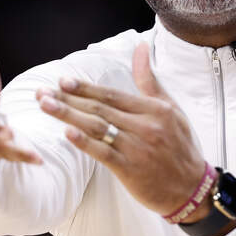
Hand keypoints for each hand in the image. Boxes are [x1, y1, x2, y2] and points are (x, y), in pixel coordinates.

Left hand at [35, 42, 208, 217]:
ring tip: (46, 106)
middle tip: (42, 92)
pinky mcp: (131, 169)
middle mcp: (145, 126)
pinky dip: (85, 142)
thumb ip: (150, 80)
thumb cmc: (180, 147)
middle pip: (100, 109)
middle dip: (68, 99)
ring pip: (98, 128)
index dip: (86, 88)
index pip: (112, 95)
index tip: (63, 81)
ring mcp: (138, 148)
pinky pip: (104, 153)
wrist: (192, 188)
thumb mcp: (170, 109)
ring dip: (69, 115)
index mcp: (154, 110)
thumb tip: (139, 47)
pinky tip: (67, 132)